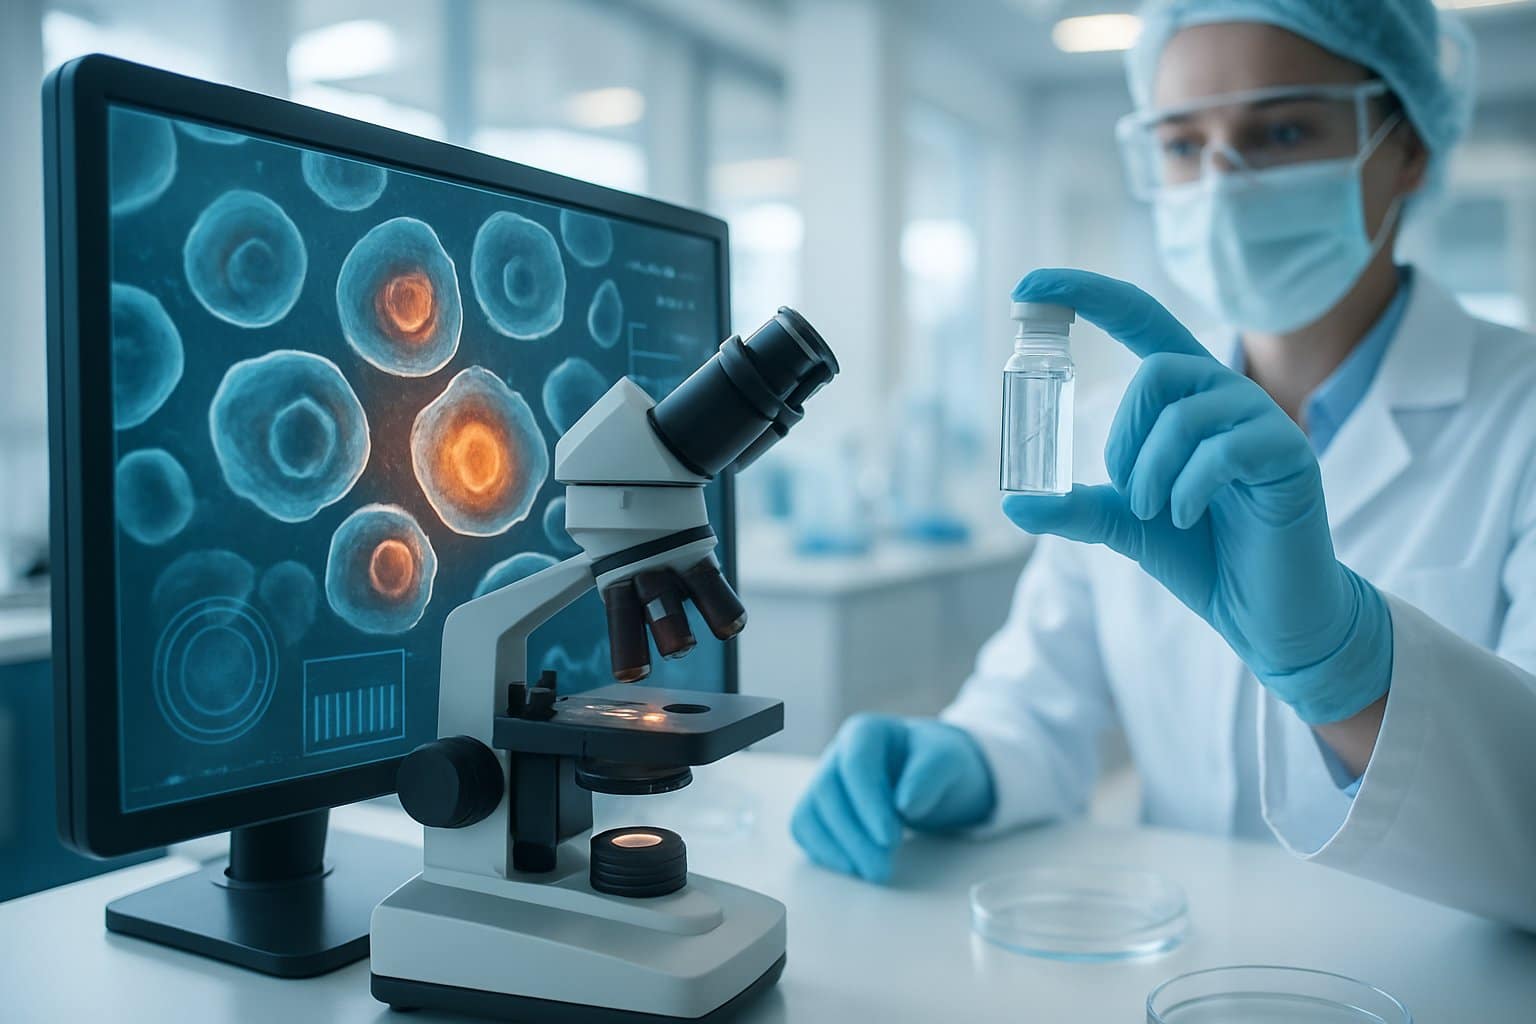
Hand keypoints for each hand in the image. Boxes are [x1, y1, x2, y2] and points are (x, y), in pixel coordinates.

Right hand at [790, 715, 994, 882]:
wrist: (931, 775)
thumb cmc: (937, 764)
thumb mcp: (948, 761)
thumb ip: (930, 775)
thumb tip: (905, 803)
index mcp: (866, 732)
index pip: (856, 764)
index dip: (868, 803)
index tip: (890, 837)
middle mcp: (838, 753)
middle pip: (827, 791)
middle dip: (853, 835)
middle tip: (882, 869)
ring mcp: (825, 779)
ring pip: (810, 812)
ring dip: (837, 848)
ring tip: (873, 872)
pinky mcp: (820, 807)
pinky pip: (806, 828)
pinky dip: (824, 851)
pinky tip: (853, 867)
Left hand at [1002, 269, 1391, 724]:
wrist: (1267, 611)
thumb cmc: (1203, 554)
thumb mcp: (1126, 523)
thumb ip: (1076, 507)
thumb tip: (1014, 503)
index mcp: (1187, 399)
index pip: (1140, 319)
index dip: (1087, 294)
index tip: (1028, 286)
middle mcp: (1227, 396)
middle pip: (1157, 370)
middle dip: (1124, 434)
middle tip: (1126, 489)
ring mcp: (1264, 422)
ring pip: (1184, 412)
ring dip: (1150, 470)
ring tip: (1156, 512)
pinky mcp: (1290, 456)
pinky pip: (1222, 451)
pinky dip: (1187, 489)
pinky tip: (1186, 517)